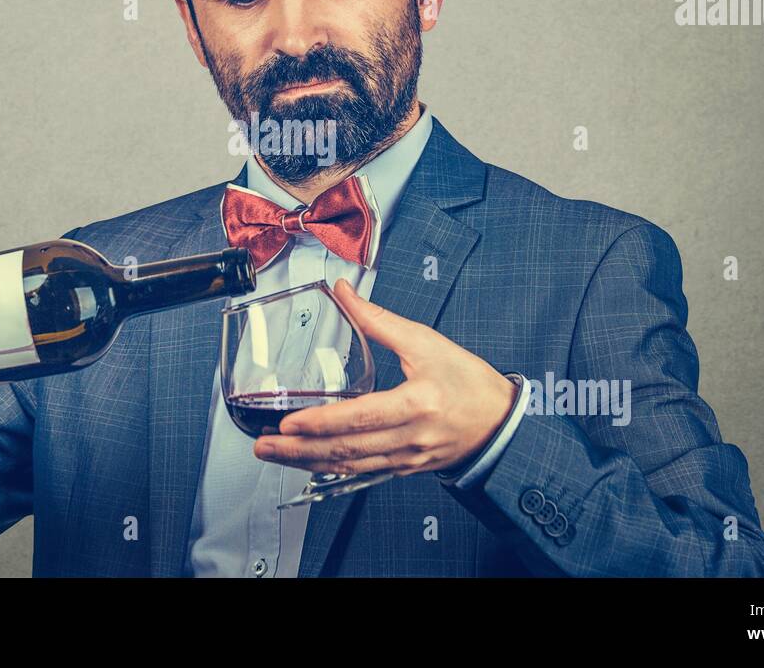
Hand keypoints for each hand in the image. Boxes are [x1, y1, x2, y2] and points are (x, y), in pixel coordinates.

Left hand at [253, 277, 516, 476]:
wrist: (500, 421)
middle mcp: (411, 437)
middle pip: (347, 449)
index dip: (322, 423)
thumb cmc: (468, 380)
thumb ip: (378, 319)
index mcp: (418, 402)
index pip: (361, 417)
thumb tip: (344, 291)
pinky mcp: (404, 468)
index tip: (290, 423)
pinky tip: (307, 463)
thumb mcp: (426, 341)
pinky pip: (362, 472)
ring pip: (349, 466)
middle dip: (300, 450)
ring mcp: (407, 458)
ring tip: (274, 454)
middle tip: (263, 446)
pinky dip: (331, 469)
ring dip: (307, 462)